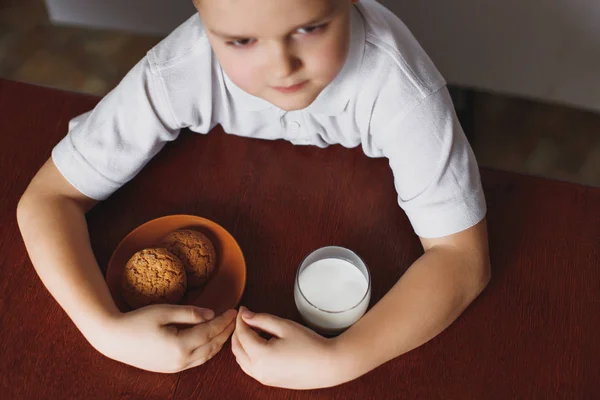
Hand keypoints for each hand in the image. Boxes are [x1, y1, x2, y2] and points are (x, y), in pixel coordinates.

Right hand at [90, 305, 236, 372]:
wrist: (113, 339)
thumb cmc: (137, 321)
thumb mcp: (164, 311)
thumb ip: (190, 313)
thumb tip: (211, 314)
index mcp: (181, 345)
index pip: (211, 331)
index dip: (224, 320)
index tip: (234, 310)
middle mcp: (181, 360)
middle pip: (212, 345)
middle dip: (226, 331)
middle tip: (235, 319)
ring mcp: (176, 367)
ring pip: (207, 356)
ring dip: (219, 342)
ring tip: (226, 328)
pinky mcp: (171, 369)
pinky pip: (197, 361)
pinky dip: (208, 350)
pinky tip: (211, 340)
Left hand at [231, 306, 343, 388]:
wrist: (328, 365)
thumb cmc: (310, 345)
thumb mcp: (284, 326)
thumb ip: (261, 319)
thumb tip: (245, 315)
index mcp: (260, 356)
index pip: (242, 334)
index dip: (241, 320)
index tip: (243, 309)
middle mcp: (258, 371)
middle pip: (237, 348)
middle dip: (238, 332)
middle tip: (245, 318)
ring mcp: (263, 378)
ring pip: (241, 360)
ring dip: (241, 344)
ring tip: (252, 329)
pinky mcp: (269, 381)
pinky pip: (250, 368)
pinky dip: (248, 355)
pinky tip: (258, 344)